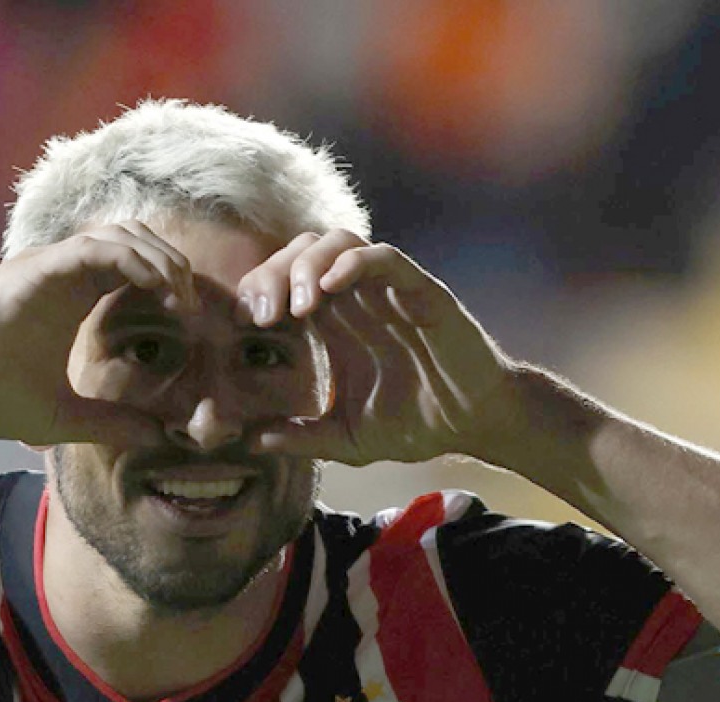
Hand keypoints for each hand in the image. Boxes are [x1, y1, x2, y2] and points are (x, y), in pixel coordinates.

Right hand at [0, 222, 188, 449]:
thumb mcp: (61, 418)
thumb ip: (108, 423)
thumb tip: (156, 438)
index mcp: (73, 298)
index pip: (133, 269)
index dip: (167, 283)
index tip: (189, 318)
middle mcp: (65, 274)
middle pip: (135, 242)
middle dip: (172, 265)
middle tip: (192, 304)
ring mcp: (50, 267)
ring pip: (119, 235)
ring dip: (158, 258)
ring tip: (179, 294)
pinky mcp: (35, 269)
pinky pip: (93, 249)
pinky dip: (130, 259)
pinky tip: (155, 286)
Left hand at [236, 231, 515, 464]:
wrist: (475, 424)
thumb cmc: (417, 425)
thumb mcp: (347, 439)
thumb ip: (303, 437)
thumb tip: (254, 441)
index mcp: (334, 324)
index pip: (285, 282)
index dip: (259, 290)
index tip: (244, 324)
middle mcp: (357, 299)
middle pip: (303, 252)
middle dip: (274, 274)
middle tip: (261, 317)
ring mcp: (389, 291)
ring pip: (339, 242)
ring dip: (309, 265)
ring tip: (298, 307)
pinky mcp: (421, 292)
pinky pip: (384, 258)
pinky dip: (353, 263)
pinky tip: (329, 288)